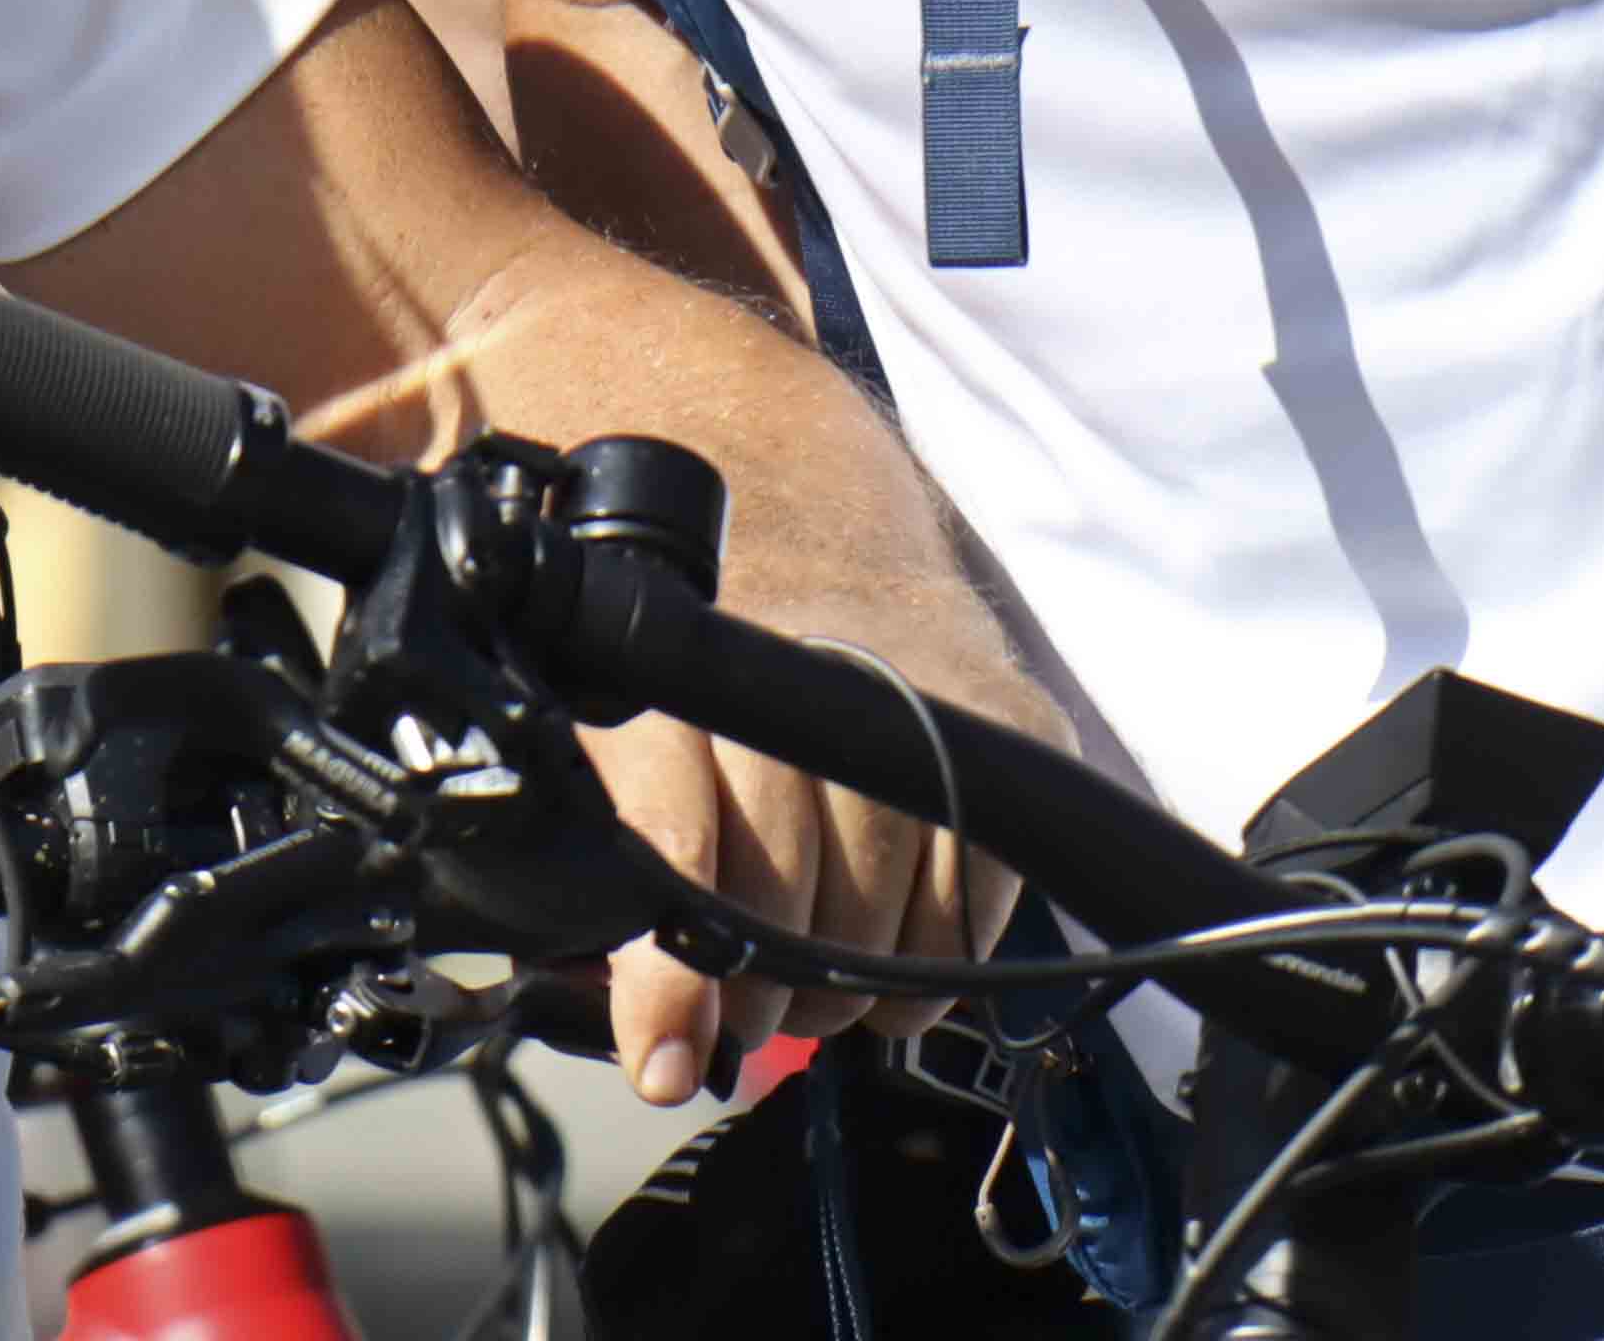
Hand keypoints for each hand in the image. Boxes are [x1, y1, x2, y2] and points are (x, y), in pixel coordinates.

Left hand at [585, 555, 1053, 1101]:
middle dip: (754, 986)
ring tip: (810, 981)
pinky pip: (969, 909)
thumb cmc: (707, 701)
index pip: (668, 819)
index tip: (665, 1056)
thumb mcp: (625, 763)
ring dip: (838, 988)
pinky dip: (926, 966)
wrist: (825, 548)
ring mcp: (909, 691)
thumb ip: (601, 884)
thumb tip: (637, 1034)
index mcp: (672, 677)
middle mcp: (794, 663)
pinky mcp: (1002, 723)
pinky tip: (888, 951)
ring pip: (876, 913)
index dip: (666, 965)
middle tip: (743, 1013)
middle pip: (779, 890)